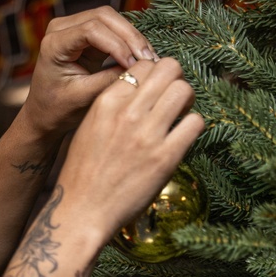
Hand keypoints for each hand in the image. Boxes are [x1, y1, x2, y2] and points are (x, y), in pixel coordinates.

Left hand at [21, 6, 159, 136]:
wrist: (44, 114)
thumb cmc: (57, 109)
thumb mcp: (83, 97)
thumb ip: (109, 80)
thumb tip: (139, 68)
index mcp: (54, 44)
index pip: (91, 30)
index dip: (117, 44)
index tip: (135, 64)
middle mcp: (61, 28)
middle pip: (104, 17)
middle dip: (130, 37)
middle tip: (149, 59)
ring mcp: (74, 27)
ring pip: (112, 19)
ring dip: (133, 38)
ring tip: (149, 59)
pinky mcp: (87, 34)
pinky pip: (113, 30)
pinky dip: (129, 42)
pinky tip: (142, 58)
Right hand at [54, 57, 204, 242]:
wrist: (80, 212)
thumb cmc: (82, 174)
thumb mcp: (88, 129)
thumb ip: (112, 106)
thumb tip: (140, 91)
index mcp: (105, 103)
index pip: (142, 64)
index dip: (153, 73)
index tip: (153, 90)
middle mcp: (127, 113)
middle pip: (169, 68)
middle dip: (175, 80)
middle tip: (171, 99)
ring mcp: (147, 135)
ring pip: (184, 90)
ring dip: (186, 100)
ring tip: (178, 116)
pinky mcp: (165, 158)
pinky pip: (195, 123)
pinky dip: (191, 127)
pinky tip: (179, 138)